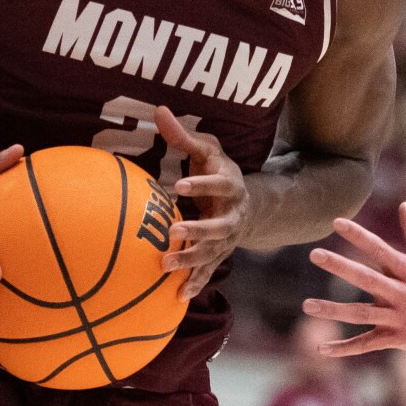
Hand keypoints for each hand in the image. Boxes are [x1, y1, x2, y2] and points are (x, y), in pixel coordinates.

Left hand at [159, 108, 246, 300]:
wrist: (247, 203)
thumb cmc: (217, 171)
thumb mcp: (207, 151)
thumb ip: (183, 135)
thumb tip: (158, 109)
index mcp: (231, 186)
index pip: (219, 185)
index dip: (202, 184)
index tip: (179, 185)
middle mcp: (232, 215)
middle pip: (219, 226)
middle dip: (198, 230)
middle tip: (172, 232)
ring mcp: (227, 238)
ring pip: (212, 253)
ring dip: (191, 260)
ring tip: (165, 265)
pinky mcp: (219, 254)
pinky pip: (208, 272)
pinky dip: (196, 284)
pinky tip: (179, 296)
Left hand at [304, 202, 405, 358]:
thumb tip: (403, 207)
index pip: (381, 249)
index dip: (359, 235)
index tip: (336, 222)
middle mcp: (404, 294)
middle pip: (366, 278)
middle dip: (340, 266)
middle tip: (315, 254)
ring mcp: (400, 318)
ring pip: (360, 314)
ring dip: (333, 310)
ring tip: (307, 305)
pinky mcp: (398, 339)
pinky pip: (367, 344)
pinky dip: (345, 348)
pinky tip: (322, 349)